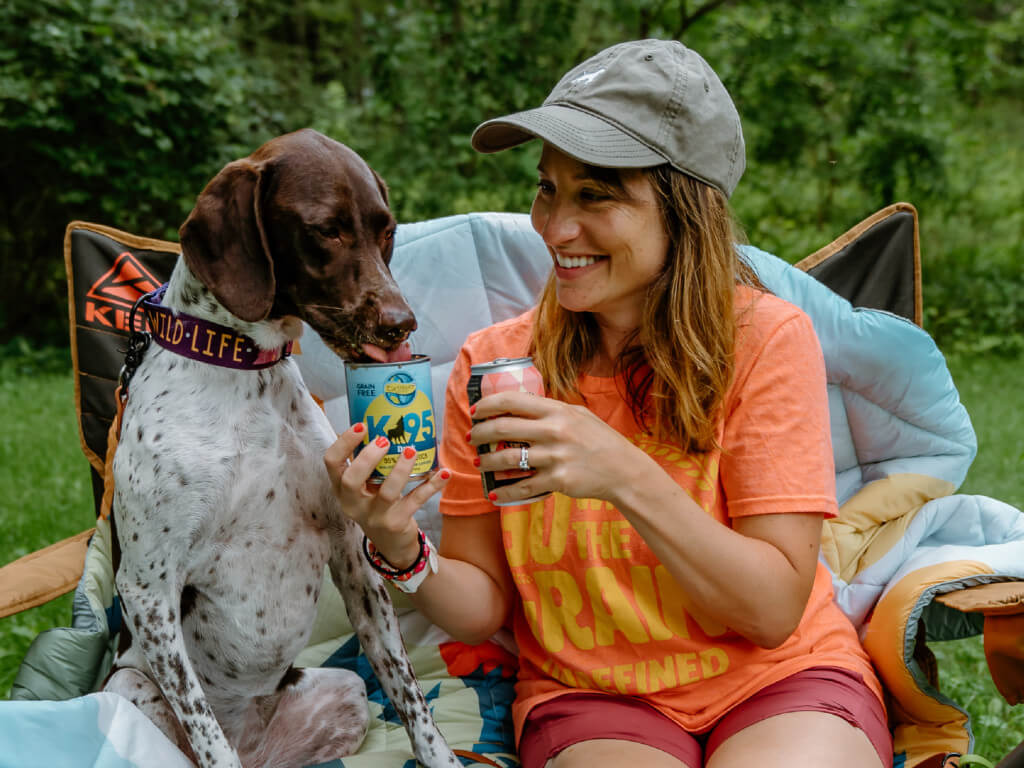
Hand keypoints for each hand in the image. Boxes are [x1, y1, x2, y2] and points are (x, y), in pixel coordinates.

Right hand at [324, 424, 450, 567]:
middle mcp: (354, 504)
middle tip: (384, 440)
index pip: (331, 464)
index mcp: (342, 490)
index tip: (362, 426)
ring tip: (411, 450)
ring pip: (386, 492)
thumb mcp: (364, 488)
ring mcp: (375, 516)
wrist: (391, 545)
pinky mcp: (397, 523)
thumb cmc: (376, 506)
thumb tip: (379, 425)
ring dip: (401, 469)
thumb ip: (367, 464)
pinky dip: (432, 485)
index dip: (344, 443)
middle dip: (368, 457)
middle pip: (351, 479)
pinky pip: (416, 500)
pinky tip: (445, 473)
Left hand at [467, 391, 646, 504]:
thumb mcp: (578, 415)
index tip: (476, 412)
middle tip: (472, 439)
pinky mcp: (558, 480)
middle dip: (480, 434)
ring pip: (508, 458)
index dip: (487, 405)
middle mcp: (554, 431)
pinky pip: (523, 487)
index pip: (512, 400)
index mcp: (557, 410)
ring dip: (487, 463)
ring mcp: (556, 456)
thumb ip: (550, 410)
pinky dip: (504, 492)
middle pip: (503, 428)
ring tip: (479, 465)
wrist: (624, 470)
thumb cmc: (600, 440)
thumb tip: (519, 406)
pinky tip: (494, 493)